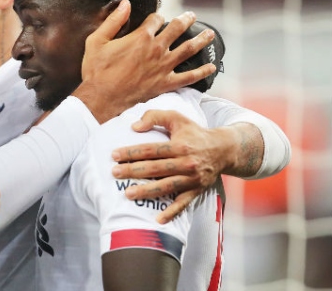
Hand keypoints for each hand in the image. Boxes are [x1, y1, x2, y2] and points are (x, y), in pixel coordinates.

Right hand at [73, 1, 216, 122]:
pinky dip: (202, 72)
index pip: (156, 19)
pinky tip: (211, 67)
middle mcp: (156, 49)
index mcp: (141, 37)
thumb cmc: (96, 70)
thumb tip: (126, 3)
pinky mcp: (166, 83)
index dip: (157, 17)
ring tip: (209, 33)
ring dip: (201, 40)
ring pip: (189, 49)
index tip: (156, 18)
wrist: (102, 98)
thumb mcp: (97, 40)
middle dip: (185, 20)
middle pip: (177, 29)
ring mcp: (164, 67)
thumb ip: (113, 20)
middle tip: (191, 16)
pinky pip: (189, 77)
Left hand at [110, 109, 236, 222]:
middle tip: (115, 173)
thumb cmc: (194, 133)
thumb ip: (154, 116)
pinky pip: (183, 203)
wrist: (223, 150)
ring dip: (147, 192)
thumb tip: (134, 126)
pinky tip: (158, 220)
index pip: (152, 149)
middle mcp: (186, 163)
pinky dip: (172, 212)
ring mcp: (192, 178)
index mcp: (180, 145)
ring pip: (167, 186)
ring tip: (128, 194)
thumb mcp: (176, 117)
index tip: (114, 155)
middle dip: (134, 171)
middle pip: (156, 168)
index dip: (132, 152)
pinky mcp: (196, 190)